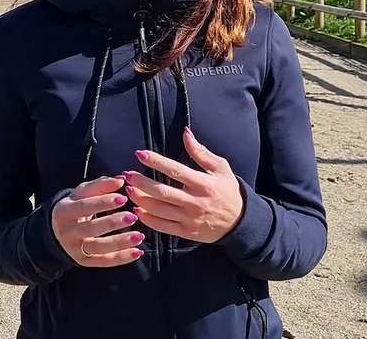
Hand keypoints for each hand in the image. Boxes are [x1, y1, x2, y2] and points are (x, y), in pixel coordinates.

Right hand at [50, 175, 145, 266]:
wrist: (56, 231)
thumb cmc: (75, 207)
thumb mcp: (81, 193)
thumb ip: (100, 185)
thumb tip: (121, 180)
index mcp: (65, 210)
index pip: (85, 206)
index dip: (103, 202)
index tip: (123, 198)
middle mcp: (68, 231)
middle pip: (91, 228)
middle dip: (112, 223)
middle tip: (133, 217)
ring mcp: (76, 248)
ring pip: (99, 247)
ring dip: (120, 242)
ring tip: (139, 236)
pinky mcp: (84, 261)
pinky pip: (104, 261)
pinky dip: (122, 258)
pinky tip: (137, 252)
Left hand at [124, 126, 242, 243]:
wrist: (239, 222)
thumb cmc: (228, 191)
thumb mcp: (220, 168)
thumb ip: (201, 152)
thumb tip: (185, 133)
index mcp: (204, 183)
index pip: (175, 170)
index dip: (156, 162)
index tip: (140, 154)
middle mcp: (195, 202)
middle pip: (163, 192)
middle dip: (141, 183)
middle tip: (127, 175)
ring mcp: (190, 219)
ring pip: (160, 210)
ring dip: (141, 200)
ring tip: (128, 191)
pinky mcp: (187, 233)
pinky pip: (163, 227)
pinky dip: (148, 219)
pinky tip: (138, 210)